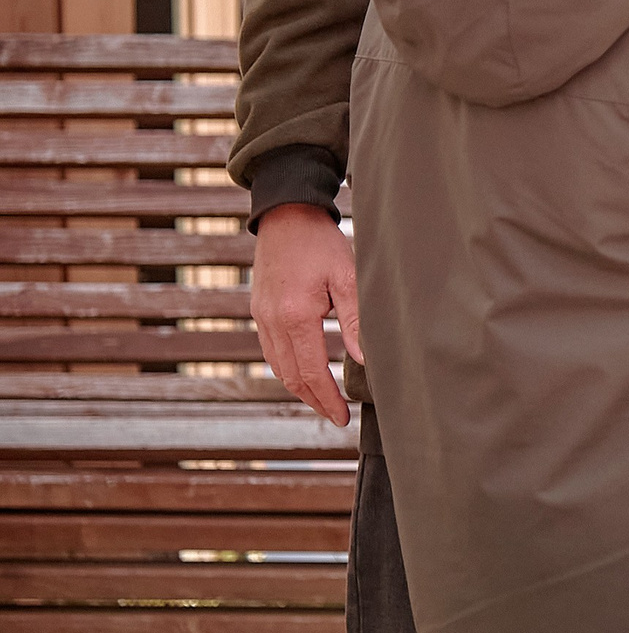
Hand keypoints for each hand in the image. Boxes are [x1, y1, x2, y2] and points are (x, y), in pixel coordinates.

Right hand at [249, 203, 362, 425]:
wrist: (286, 215)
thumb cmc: (321, 243)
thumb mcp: (348, 276)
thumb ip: (356, 320)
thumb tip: (365, 360)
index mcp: (295, 316)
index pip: (311, 372)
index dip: (327, 399)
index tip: (343, 417)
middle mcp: (272, 321)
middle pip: (291, 376)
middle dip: (314, 401)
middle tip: (336, 417)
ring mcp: (261, 317)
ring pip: (278, 366)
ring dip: (299, 388)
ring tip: (323, 401)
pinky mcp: (260, 310)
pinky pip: (271, 351)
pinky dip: (288, 368)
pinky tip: (304, 372)